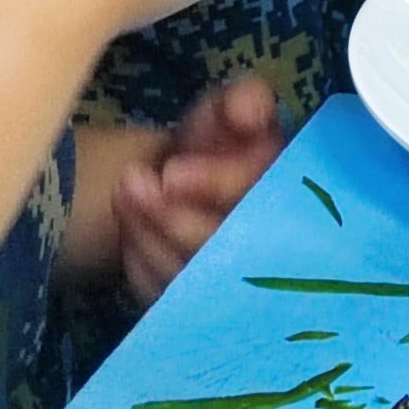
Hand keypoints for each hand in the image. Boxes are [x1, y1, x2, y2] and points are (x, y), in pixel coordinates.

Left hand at [113, 78, 282, 303]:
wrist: (186, 183)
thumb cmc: (214, 144)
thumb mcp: (229, 111)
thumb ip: (244, 101)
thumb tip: (248, 114)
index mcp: (287, 192)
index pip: (262, 196)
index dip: (217, 185)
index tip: (171, 172)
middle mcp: (274, 246)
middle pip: (226, 248)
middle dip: (173, 219)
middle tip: (129, 184)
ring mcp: (239, 284)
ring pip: (195, 278)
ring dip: (150, 237)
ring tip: (122, 196)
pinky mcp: (205, 308)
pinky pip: (171, 300)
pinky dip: (142, 265)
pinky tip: (128, 234)